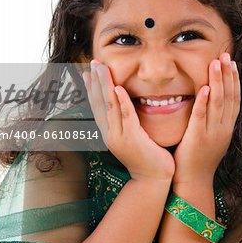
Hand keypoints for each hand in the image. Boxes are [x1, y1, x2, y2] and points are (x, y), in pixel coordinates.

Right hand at [82, 59, 174, 181]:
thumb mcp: (133, 138)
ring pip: (109, 106)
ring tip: (100, 68)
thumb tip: (126, 106)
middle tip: (92, 63)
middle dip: (95, 81)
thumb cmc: (147, 157)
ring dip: (104, 85)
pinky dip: (121, 101)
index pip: (97, 106)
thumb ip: (127, 122)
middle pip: (99, 103)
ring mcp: (120, 136)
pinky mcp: (133, 138)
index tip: (88, 72)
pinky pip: (126, 116)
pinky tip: (117, 88)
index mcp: (109, 133)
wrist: (153, 179)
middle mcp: (110, 133)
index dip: (92, 88)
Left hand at [172, 53, 240, 183]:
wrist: (194, 182)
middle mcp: (223, 128)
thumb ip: (212, 119)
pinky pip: (203, 117)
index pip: (234, 99)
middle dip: (228, 74)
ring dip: (219, 81)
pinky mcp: (198, 138)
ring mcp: (212, 133)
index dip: (234, 80)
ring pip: (219, 103)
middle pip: (230, 97)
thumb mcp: (211, 136)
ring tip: (217, 63)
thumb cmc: (199, 158)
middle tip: (226, 55)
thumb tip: (210, 100)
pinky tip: (206, 88)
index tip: (232, 62)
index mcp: (226, 127)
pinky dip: (205, 102)